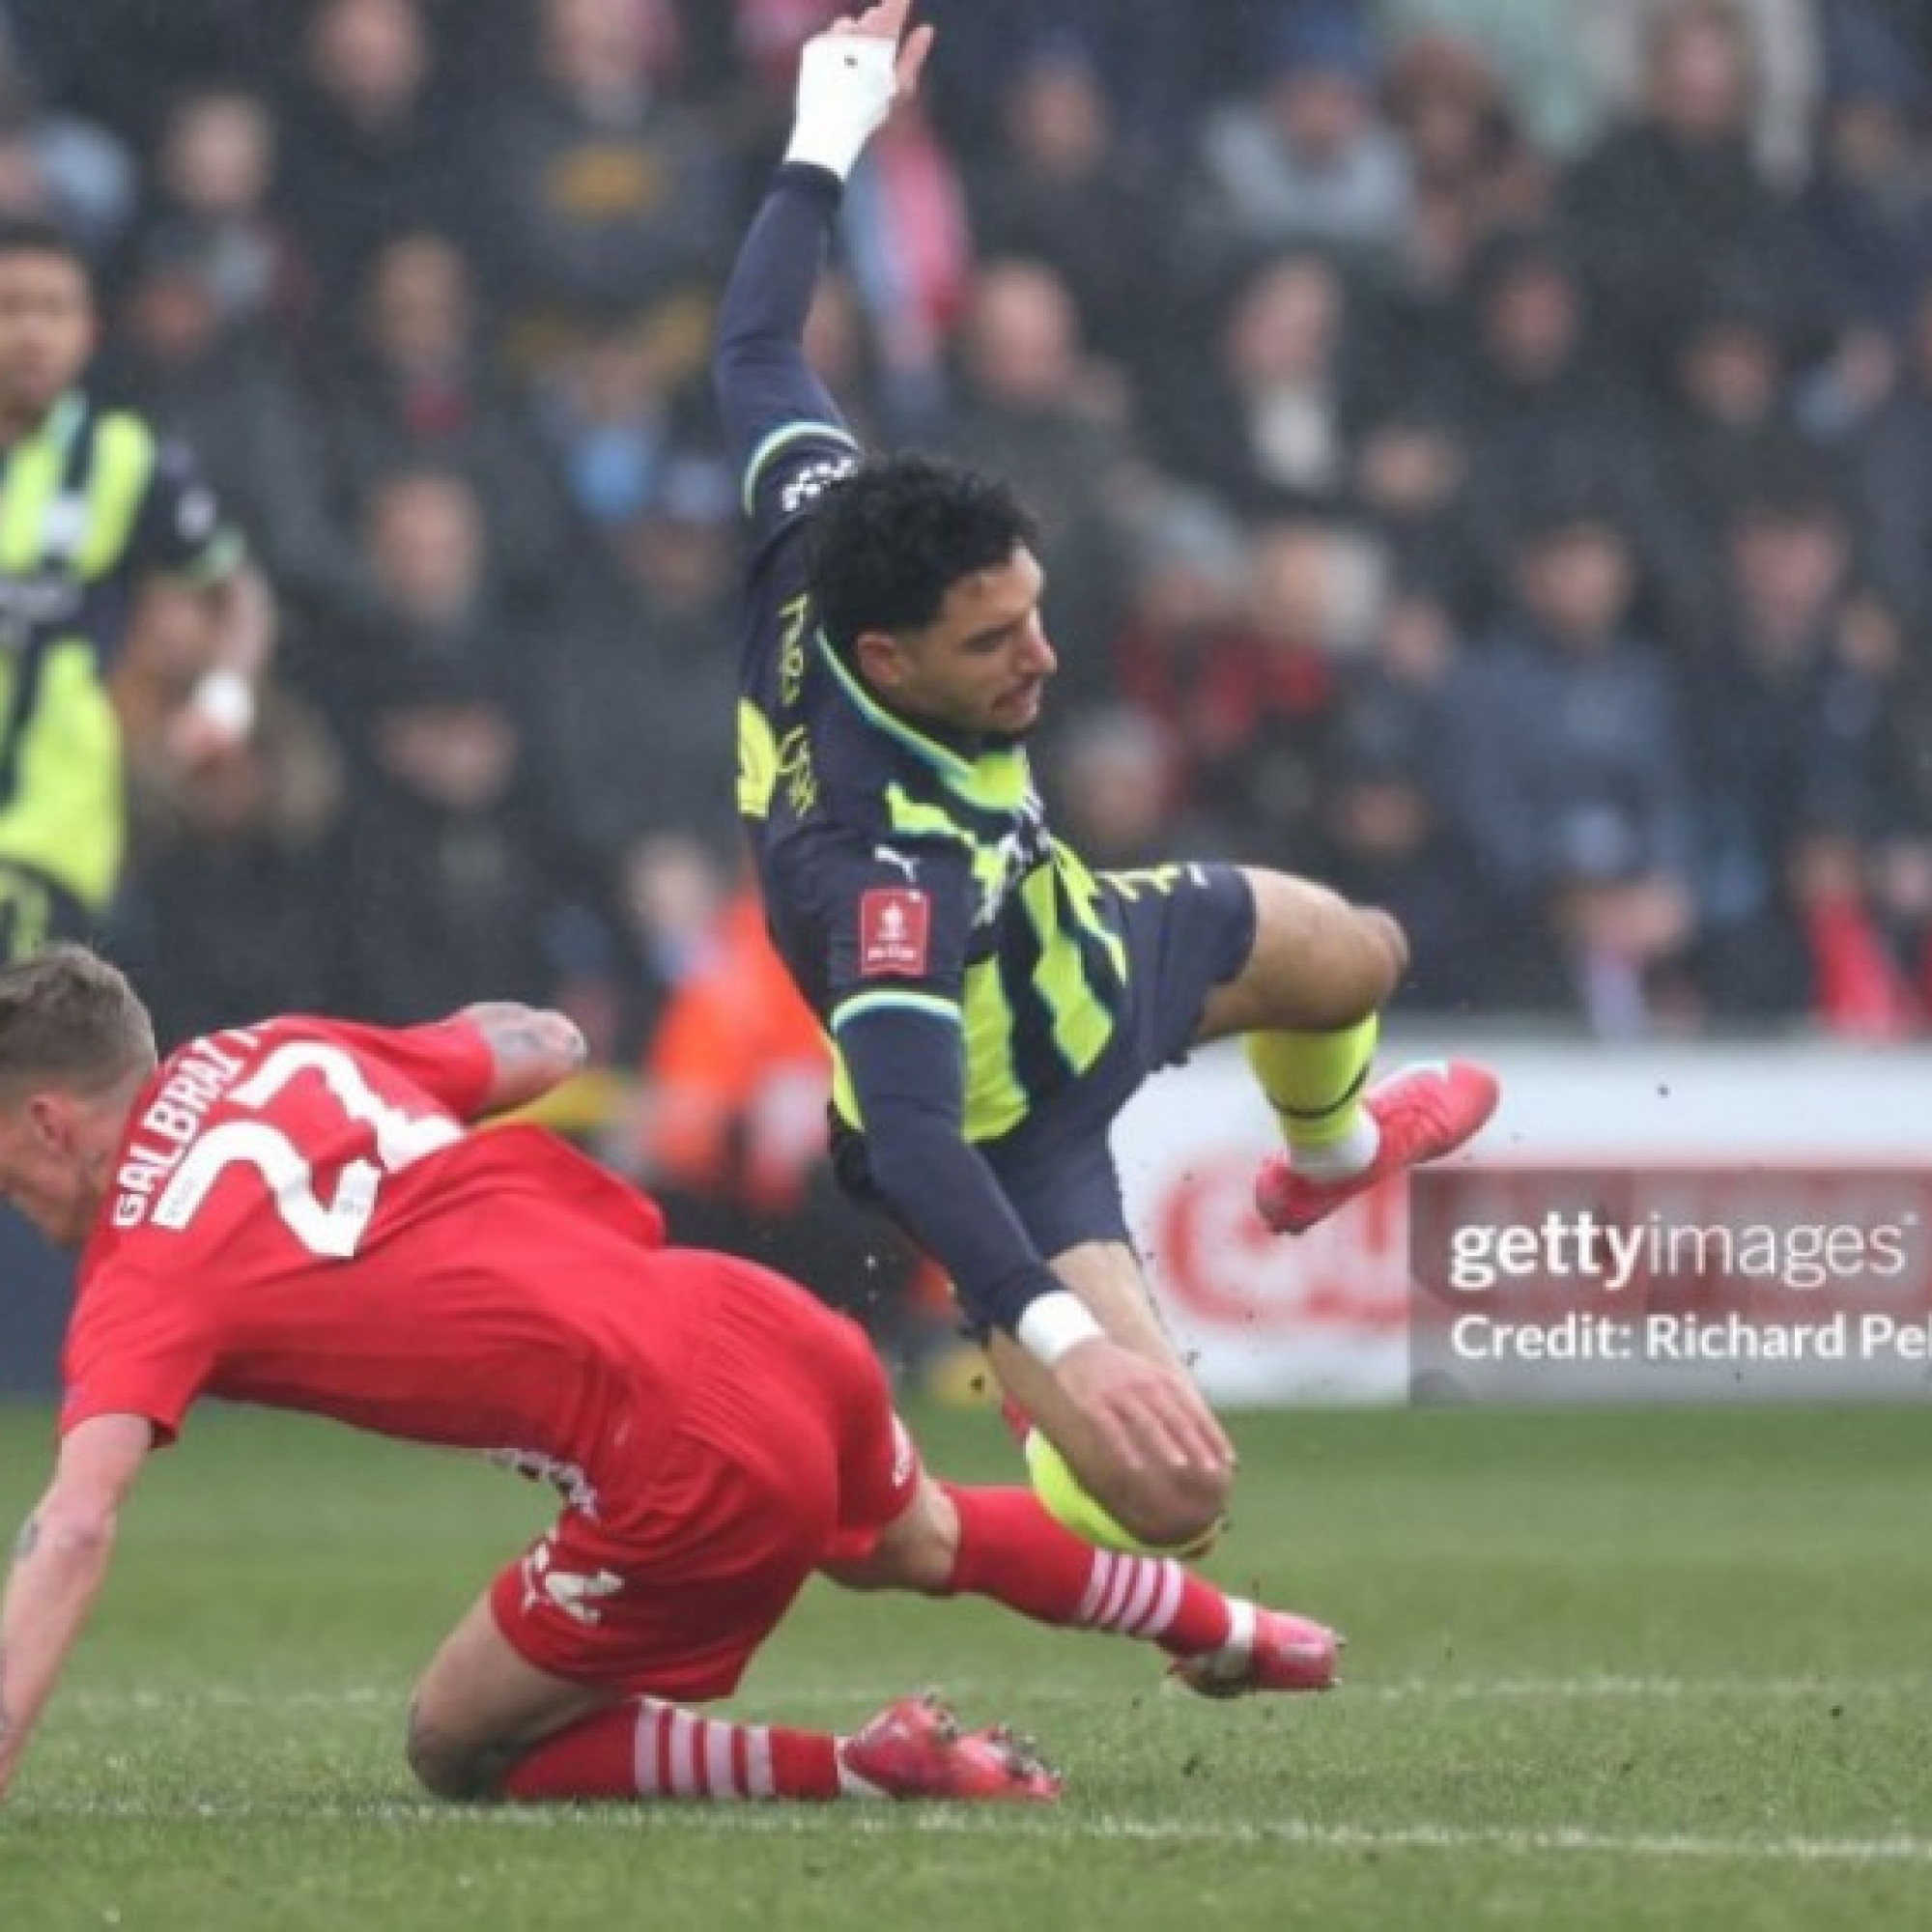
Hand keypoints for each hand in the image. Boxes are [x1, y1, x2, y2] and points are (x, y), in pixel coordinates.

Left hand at [786, 2, 934, 177]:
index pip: (893, 12)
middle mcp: (854, 35)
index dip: (898, 5)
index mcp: (879, 43)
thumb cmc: (870, 112)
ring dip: (855, 35)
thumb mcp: (899, 88)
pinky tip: (838, 70)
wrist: (829, 128)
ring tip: (857, 61)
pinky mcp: (814, 46)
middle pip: (870, 19)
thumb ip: (913, 55)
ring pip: (848, 25)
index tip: (902, 2)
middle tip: (879, 43)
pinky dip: (836, 47)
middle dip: (877, 23)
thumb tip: (926, 30)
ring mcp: (832, 39)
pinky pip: (829, 38)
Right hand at [1052, 1335, 1234, 1483]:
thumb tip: (1207, 1432)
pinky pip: (1112, 1429)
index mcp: (1164, 1380)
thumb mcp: (1154, 1377)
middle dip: (1196, 1444)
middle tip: (1211, 1471)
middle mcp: (1146, 1385)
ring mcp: (1120, 1394)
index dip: (1213, 1436)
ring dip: (1165, 1444)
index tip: (1229, 1461)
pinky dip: (1125, 1448)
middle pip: (1176, 1418)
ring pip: (1147, 1422)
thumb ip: (1177, 1401)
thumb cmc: (1123, 1370)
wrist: (1078, 1347)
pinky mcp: (1095, 1404)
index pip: (1196, 1412)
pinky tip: (1136, 1467)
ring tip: (1181, 1466)